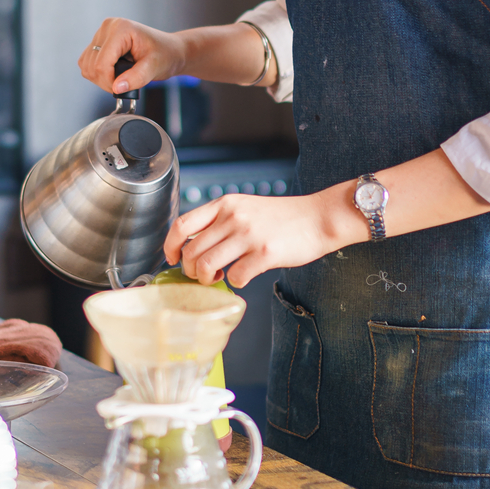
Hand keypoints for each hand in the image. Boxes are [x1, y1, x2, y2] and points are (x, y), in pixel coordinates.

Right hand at [79, 17, 185, 94]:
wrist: (168, 50)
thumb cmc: (164, 54)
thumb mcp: (154, 67)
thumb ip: (136, 78)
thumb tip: (117, 88)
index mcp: (121, 28)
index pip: (102, 63)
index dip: (109, 81)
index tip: (123, 88)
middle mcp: (108, 27)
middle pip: (92, 65)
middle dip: (106, 81)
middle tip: (125, 83)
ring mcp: (101, 33)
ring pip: (86, 65)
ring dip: (100, 78)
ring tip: (122, 76)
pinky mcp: (98, 41)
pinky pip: (86, 62)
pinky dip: (97, 73)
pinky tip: (114, 72)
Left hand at [163, 192, 353, 287]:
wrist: (318, 218)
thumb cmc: (282, 218)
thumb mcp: (245, 208)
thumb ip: (221, 222)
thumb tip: (195, 248)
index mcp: (225, 204)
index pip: (182, 224)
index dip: (170, 246)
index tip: (173, 259)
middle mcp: (233, 217)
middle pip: (192, 251)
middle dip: (192, 271)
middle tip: (203, 276)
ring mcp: (249, 235)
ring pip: (207, 266)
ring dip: (208, 280)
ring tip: (220, 278)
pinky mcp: (265, 253)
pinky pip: (235, 278)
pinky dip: (235, 284)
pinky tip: (244, 277)